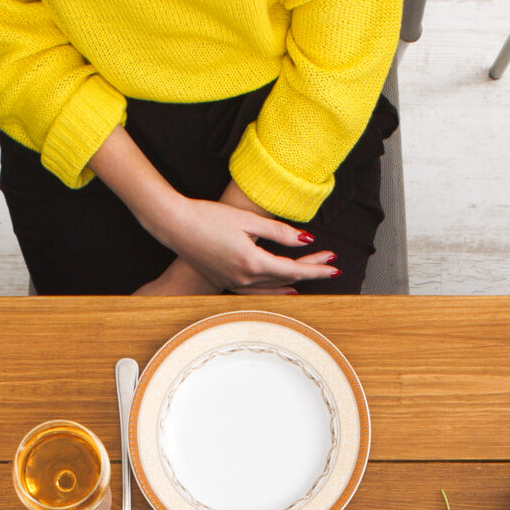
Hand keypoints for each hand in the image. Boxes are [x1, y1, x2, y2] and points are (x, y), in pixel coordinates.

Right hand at [139, 194, 334, 293]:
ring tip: (313, 277)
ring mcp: (234, 282)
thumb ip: (279, 232)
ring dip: (295, 282)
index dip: (316, 267)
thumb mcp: (248, 221)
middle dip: (311, 270)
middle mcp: (245, 278)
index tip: (334, 266)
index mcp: (252, 261)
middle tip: (331, 264)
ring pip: (273, 287)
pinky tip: (284, 290)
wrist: (175, 225)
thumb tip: (305, 240)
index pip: (293, 269)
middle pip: (286, 278)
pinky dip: (275, 291)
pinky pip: (257, 291)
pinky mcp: (226, 281)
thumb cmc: (207, 217)